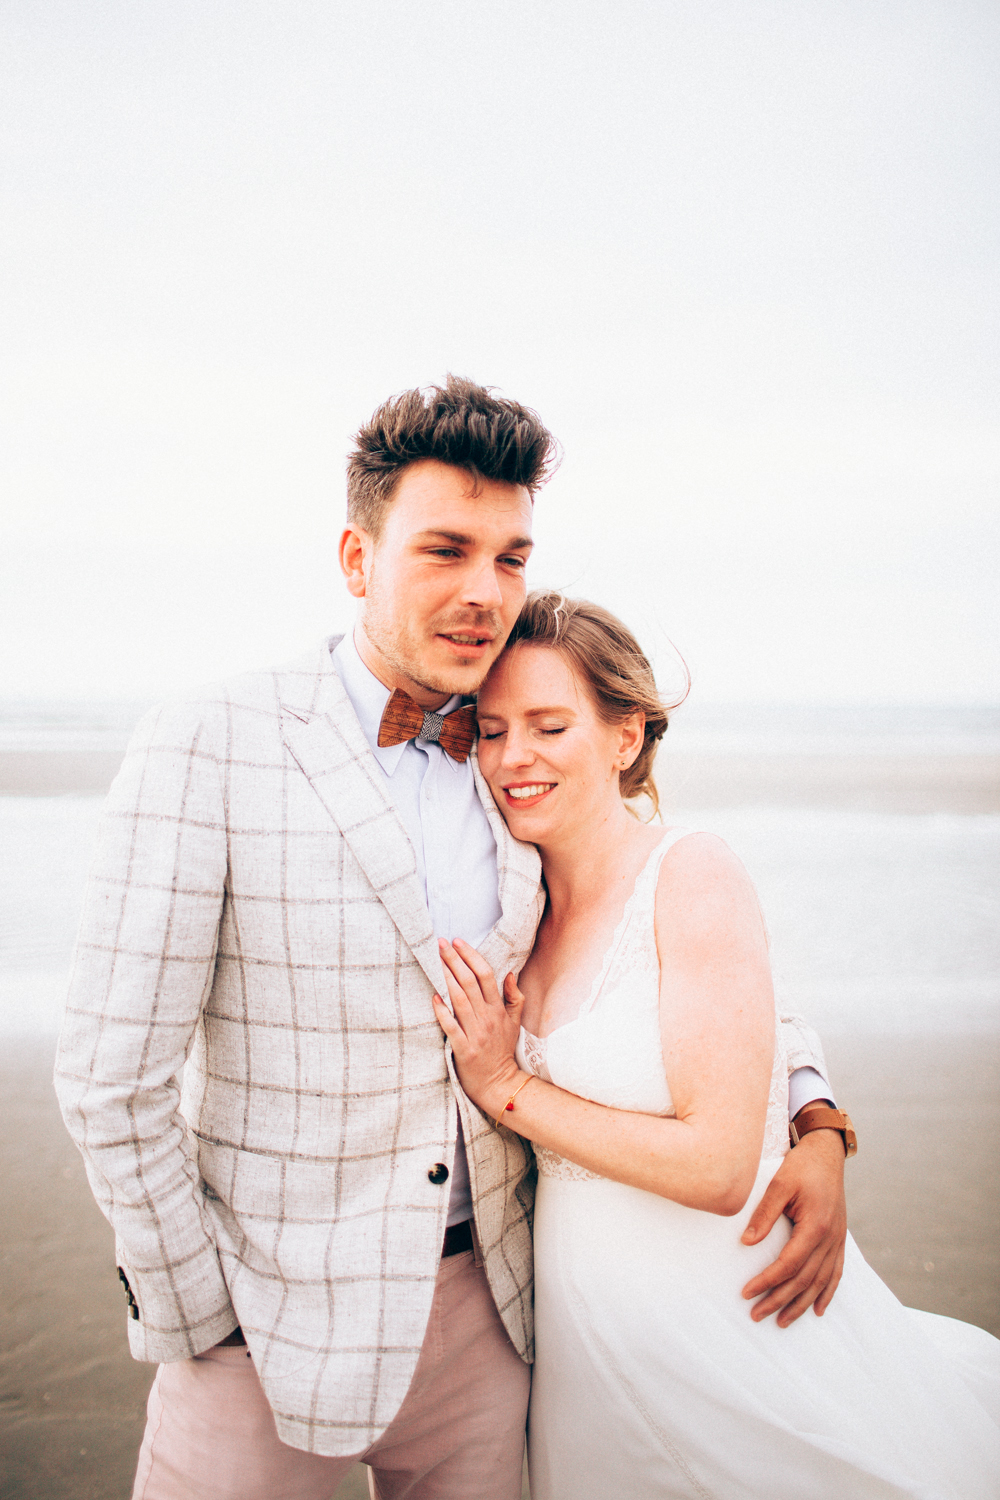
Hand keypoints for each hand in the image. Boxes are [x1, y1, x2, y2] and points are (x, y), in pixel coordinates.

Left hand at [432, 939, 523, 1115]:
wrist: (499, 1083)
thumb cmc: (503, 1050)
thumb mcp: (514, 1023)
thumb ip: (513, 998)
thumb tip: (509, 974)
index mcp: (498, 1010)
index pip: (485, 976)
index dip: (471, 956)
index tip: (459, 942)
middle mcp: (487, 1018)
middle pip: (469, 982)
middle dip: (454, 960)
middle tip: (441, 943)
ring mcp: (475, 1033)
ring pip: (459, 999)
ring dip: (447, 978)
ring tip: (436, 960)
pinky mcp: (463, 1048)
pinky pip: (450, 1026)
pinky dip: (442, 1011)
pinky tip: (434, 997)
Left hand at [740, 1129, 846, 1326]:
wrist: (826, 1153)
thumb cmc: (802, 1166)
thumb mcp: (779, 1183)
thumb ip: (764, 1214)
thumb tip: (747, 1243)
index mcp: (815, 1226)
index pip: (788, 1264)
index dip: (767, 1282)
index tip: (747, 1293)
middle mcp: (830, 1238)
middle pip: (804, 1280)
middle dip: (779, 1300)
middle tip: (756, 1315)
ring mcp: (837, 1240)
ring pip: (820, 1282)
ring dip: (801, 1304)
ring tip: (782, 1321)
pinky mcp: (839, 1239)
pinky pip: (835, 1273)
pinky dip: (827, 1293)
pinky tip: (817, 1309)